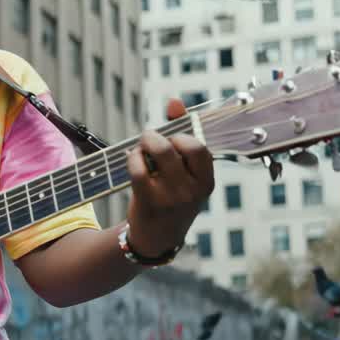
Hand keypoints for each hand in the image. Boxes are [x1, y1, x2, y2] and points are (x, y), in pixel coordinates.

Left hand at [123, 98, 214, 259]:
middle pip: (175, 144)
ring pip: (157, 151)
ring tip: (141, 149)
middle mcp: (192, 190)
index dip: (182, 135)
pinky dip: (132, 157)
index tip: (172, 139)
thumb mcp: (185, 172)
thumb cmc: (172, 196)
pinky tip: (134, 160)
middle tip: (150, 141)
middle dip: (157, 135)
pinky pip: (138, 168)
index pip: (200, 147)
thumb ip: (183, 134)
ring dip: (144, 143)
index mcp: (206, 182)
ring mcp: (171, 197)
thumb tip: (174, 102)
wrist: (157, 237)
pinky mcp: (149, 202)